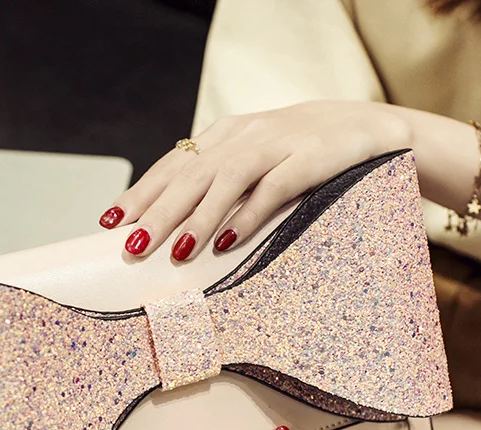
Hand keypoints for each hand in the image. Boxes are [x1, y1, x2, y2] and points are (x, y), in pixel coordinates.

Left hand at [99, 100, 409, 258]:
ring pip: (227, 180)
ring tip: (173, 251)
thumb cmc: (301, 152)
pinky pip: (274, 188)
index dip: (141, 192)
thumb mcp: (255, 158)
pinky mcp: (312, 158)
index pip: (173, 164)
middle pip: (192, 174)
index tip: (110, 221)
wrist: (370, 128)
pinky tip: (227, 241)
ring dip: (197, 217)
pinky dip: (248, 215)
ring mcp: (279, 143)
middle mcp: (245, 134)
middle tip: (132, 245)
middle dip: (158, 211)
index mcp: (226, 134)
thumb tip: (173, 225)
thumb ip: (219, 181)